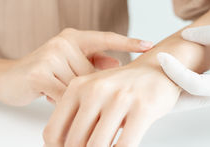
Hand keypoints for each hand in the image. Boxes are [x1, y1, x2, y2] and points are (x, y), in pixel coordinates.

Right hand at [0, 28, 152, 105]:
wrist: (8, 78)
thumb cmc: (45, 73)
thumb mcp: (71, 64)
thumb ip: (93, 62)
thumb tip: (118, 63)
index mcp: (74, 37)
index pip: (106, 38)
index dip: (129, 42)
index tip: (150, 45)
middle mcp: (64, 42)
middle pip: (92, 73)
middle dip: (86, 87)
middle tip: (67, 87)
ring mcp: (52, 56)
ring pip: (80, 86)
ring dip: (70, 93)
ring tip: (51, 87)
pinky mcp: (40, 72)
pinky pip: (65, 95)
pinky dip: (61, 100)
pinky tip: (47, 94)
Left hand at [43, 63, 179, 146]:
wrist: (156, 70)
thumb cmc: (123, 87)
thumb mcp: (93, 92)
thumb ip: (76, 116)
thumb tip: (61, 146)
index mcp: (78, 87)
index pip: (53, 132)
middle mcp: (95, 90)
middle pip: (74, 143)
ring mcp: (119, 98)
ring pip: (97, 146)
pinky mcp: (143, 108)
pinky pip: (124, 146)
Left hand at [158, 24, 209, 109]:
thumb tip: (186, 35)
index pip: (196, 85)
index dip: (175, 71)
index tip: (161, 57)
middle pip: (190, 100)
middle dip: (167, 96)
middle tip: (145, 90)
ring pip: (194, 100)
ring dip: (174, 94)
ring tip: (154, 87)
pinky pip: (200, 94)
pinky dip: (185, 89)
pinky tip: (173, 82)